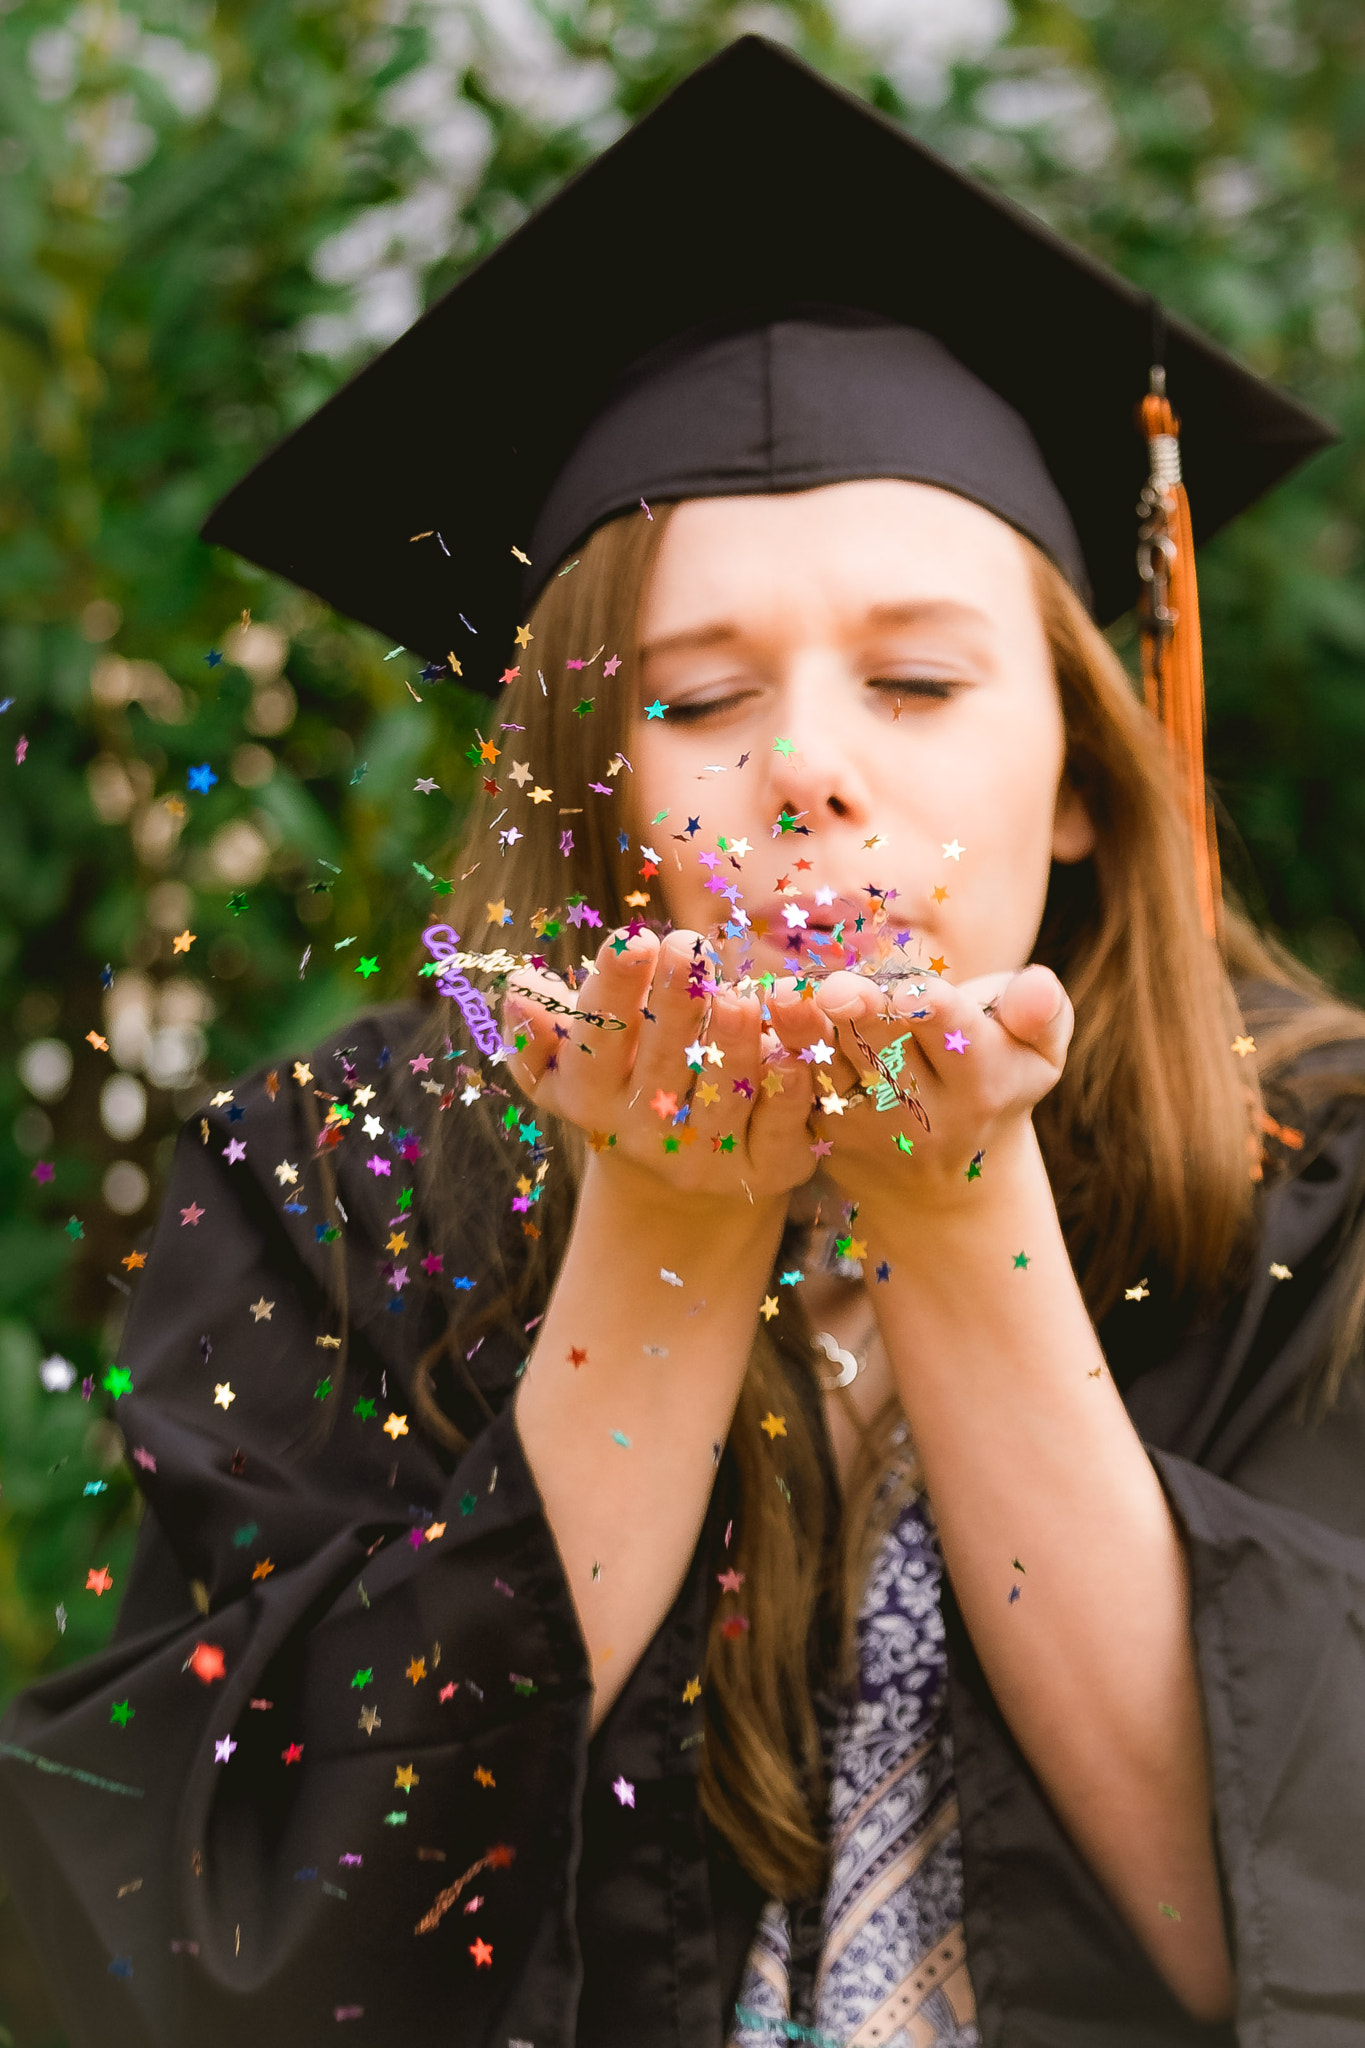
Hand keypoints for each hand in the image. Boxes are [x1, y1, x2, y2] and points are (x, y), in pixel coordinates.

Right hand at [502, 928, 820, 1205]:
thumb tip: (518, 989)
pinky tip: (793, 1049)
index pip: (595, 1043)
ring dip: (733, 1044)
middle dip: (676, 1003)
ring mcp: (708, 1157)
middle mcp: (647, 1133)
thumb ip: (539, 1034)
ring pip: (723, 1095)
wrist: (676, 1190)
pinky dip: (788, 1090)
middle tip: (689, 945)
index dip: (613, 993)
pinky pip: (780, 1128)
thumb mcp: (567, 1071)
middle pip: (663, 1064)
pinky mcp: (766, 1171)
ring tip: (739, 995)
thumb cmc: (620, 1091)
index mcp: (593, 1098)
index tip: (631, 940)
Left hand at [781, 962, 1072, 1215]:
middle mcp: (926, 1114)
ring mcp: (870, 1131)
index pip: (949, 1032)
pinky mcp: (825, 1140)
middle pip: (884, 1049)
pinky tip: (751, 1023)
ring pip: (832, 1073)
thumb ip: (1043, 1012)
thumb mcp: (1037, 1054)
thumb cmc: (996, 1079)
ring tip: (780, 996)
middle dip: (858, 1016)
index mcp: (982, 1080)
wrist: (948, 1184)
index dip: (920, 1007)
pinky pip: (794, 1096)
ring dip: (802, 1034)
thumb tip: (1039, 985)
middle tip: (828, 988)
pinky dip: (774, 1061)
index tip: (905, 989)